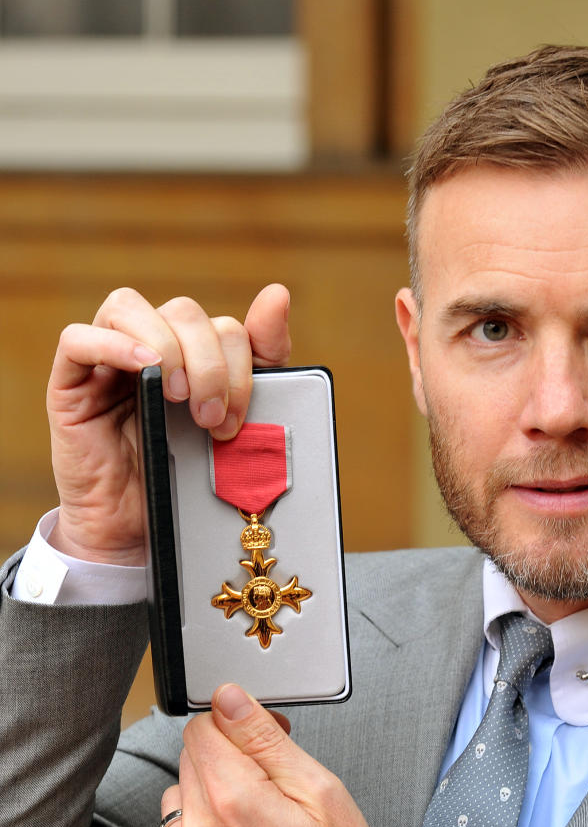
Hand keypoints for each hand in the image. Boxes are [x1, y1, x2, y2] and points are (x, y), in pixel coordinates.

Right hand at [46, 284, 291, 563]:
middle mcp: (150, 348)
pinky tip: (145, 370)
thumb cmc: (186, 481)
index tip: (241, 413)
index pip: (220, 324)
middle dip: (210, 364)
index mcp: (192, 356)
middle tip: (214, 418)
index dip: (239, 361)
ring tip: (181, 401)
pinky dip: (114, 345)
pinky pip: (79, 339)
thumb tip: (277, 294)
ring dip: (167, 349)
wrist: (140, 533)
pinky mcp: (71, 382)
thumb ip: (262, 365)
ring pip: (128, 308)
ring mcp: (107, 361)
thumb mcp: (237, 423)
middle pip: (182, 312)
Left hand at [145, 685, 385, 826]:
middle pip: (191, 762)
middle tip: (273, 785)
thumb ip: (266, 740)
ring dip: (208, 801)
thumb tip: (229, 699)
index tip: (264, 740)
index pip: (202, 728)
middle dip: (229, 761)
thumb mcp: (323, 793)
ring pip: (178, 802)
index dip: (238, 725)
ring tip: (253, 825)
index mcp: (234, 799)